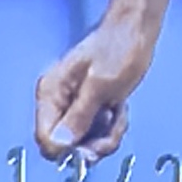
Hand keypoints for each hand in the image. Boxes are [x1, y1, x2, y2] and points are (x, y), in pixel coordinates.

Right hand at [35, 10, 157, 159]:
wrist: (136, 32)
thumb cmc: (118, 48)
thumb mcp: (100, 85)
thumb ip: (79, 115)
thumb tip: (60, 143)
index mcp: (51, 92)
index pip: (45, 138)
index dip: (68, 149)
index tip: (90, 145)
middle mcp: (58, 103)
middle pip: (65, 146)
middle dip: (92, 143)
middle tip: (110, 125)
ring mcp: (74, 107)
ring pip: (84, 143)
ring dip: (106, 136)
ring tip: (117, 114)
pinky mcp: (90, 110)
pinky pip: (97, 134)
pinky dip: (112, 129)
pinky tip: (119, 111)